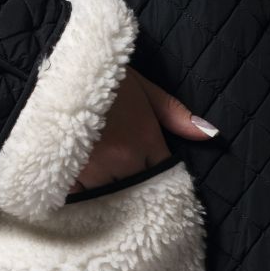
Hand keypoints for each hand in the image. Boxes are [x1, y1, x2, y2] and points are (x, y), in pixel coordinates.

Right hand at [67, 67, 219, 193]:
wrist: (58, 70)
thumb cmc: (103, 77)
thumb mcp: (143, 88)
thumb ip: (175, 113)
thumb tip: (211, 134)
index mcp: (143, 139)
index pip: (163, 171)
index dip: (162, 176)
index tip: (157, 176)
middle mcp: (121, 160)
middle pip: (138, 189)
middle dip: (138, 189)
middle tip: (132, 186)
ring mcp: (92, 170)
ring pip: (111, 198)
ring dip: (112, 196)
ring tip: (109, 189)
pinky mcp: (66, 175)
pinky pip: (81, 199)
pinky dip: (85, 198)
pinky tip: (86, 192)